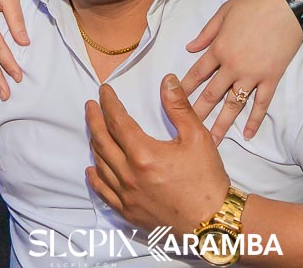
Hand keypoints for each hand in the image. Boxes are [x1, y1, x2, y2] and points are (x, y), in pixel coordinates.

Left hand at [86, 76, 229, 235]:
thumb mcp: (198, 137)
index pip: (118, 122)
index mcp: (144, 154)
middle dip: (95, 120)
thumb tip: (167, 80)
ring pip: (101, 165)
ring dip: (95, 144)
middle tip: (90, 106)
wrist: (212, 222)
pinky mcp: (129, 212)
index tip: (104, 91)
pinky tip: (92, 170)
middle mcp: (129, 175)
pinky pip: (104, 193)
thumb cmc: (207, 179)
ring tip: (94, 130)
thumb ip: (179, 107)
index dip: (109, 104)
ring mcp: (127, 196)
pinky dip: (96, 178)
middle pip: (103, 142)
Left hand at [181, 0, 302, 140]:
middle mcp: (233, 66)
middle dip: (198, 114)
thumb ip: (206, 33)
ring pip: (234, 104)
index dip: (184, 89)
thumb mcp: (224, 12)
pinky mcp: (271, 78)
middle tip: (186, 132)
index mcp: (219, 49)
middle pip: (211, 95)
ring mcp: (253, 75)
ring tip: (213, 141)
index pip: (197, 74)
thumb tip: (189, 48)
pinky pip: (261, 103)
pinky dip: (254, 120)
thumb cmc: (254, 4)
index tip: (172, 102)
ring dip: (223, 124)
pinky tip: (248, 134)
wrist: (288, 6)